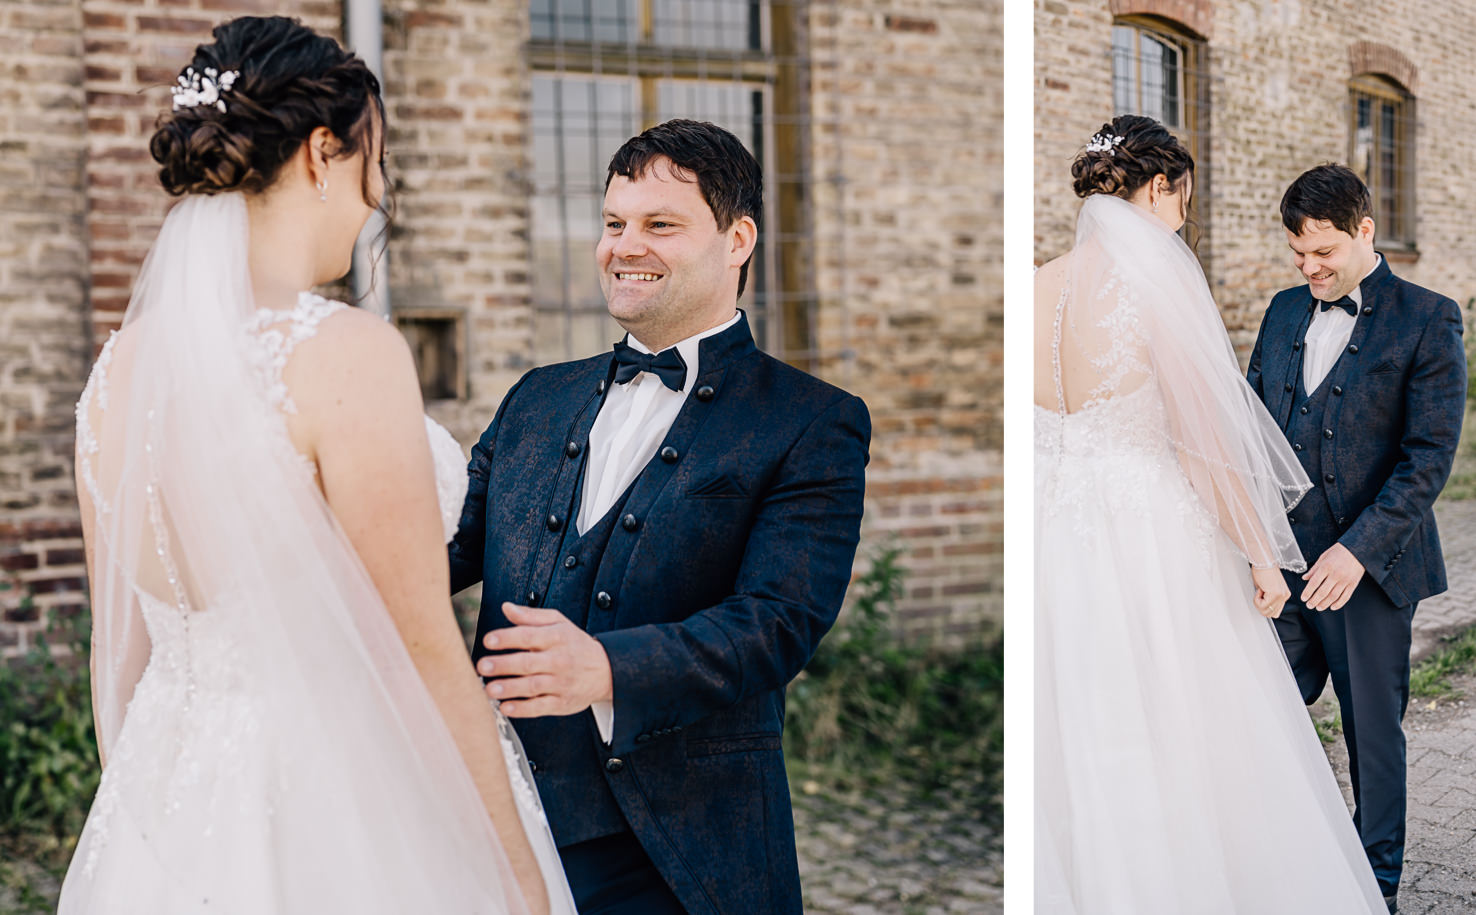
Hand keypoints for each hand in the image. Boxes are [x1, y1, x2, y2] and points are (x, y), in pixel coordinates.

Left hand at [477, 603, 612, 717]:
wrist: (607, 670)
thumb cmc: (576, 645)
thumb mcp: (559, 623)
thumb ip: (531, 616)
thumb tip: (507, 608)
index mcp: (557, 638)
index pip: (529, 636)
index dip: (508, 638)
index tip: (489, 640)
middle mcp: (559, 660)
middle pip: (528, 662)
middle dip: (504, 665)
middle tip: (483, 666)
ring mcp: (561, 683)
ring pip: (533, 686)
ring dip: (510, 688)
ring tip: (490, 689)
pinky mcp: (562, 703)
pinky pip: (540, 707)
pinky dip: (523, 709)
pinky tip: (506, 707)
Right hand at [1250, 565, 1290, 618]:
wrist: (1263, 561)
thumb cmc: (1263, 570)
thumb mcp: (1266, 588)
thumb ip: (1267, 598)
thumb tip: (1263, 605)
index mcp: (1284, 594)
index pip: (1275, 612)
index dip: (1264, 606)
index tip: (1261, 596)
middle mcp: (1285, 596)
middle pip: (1271, 614)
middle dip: (1261, 606)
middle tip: (1259, 595)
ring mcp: (1281, 595)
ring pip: (1266, 611)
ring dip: (1258, 603)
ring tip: (1260, 591)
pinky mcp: (1275, 593)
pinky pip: (1262, 605)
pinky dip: (1257, 599)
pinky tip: (1260, 589)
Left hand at [1300, 543, 1364, 610]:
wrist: (1357, 549)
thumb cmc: (1339, 552)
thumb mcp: (1323, 557)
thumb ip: (1314, 569)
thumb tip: (1304, 578)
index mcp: (1326, 567)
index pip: (1314, 582)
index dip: (1308, 592)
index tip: (1303, 598)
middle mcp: (1336, 574)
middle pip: (1323, 592)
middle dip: (1314, 600)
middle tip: (1309, 605)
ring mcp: (1345, 580)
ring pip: (1334, 596)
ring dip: (1325, 604)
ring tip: (1319, 607)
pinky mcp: (1353, 584)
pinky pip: (1346, 596)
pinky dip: (1339, 603)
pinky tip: (1333, 607)